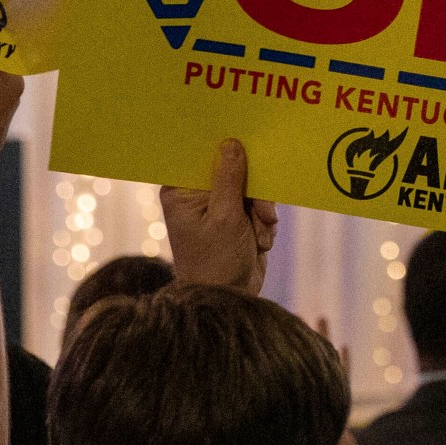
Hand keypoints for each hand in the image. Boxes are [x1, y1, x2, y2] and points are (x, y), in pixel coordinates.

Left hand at [161, 140, 277, 294]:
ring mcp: (217, 208)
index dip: (226, 152)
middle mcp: (196, 196)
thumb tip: (231, 144)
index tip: (247, 150)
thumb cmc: (216, 262)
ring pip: (251, 189)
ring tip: (260, 233)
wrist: (229, 300)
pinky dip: (264, 223)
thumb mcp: (225, 217)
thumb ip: (230, 179)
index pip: (203, 157)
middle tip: (261, 212)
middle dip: (253, 193)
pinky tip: (260, 241)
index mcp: (181, 192)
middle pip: (232, 171)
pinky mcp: (236, 220)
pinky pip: (258, 207)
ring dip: (261, 211)